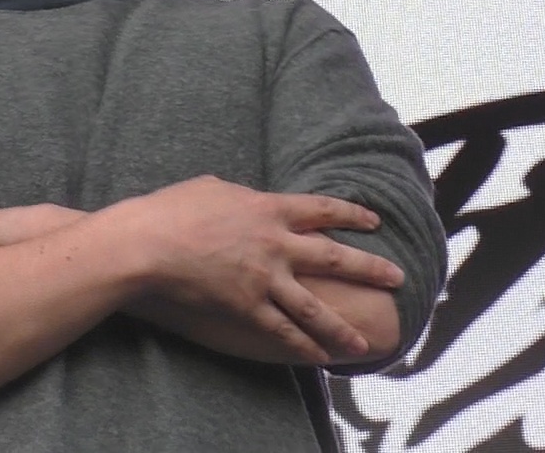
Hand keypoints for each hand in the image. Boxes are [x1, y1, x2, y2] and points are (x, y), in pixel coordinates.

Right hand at [119, 176, 403, 363]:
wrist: (147, 244)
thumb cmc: (171, 209)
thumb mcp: (212, 188)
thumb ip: (240, 195)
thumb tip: (245, 197)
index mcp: (269, 207)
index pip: (323, 210)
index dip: (352, 214)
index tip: (374, 221)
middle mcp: (275, 243)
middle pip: (333, 257)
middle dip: (369, 268)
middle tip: (397, 277)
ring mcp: (263, 278)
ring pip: (315, 306)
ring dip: (343, 326)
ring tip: (365, 341)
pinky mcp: (246, 306)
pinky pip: (283, 330)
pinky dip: (304, 345)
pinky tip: (321, 357)